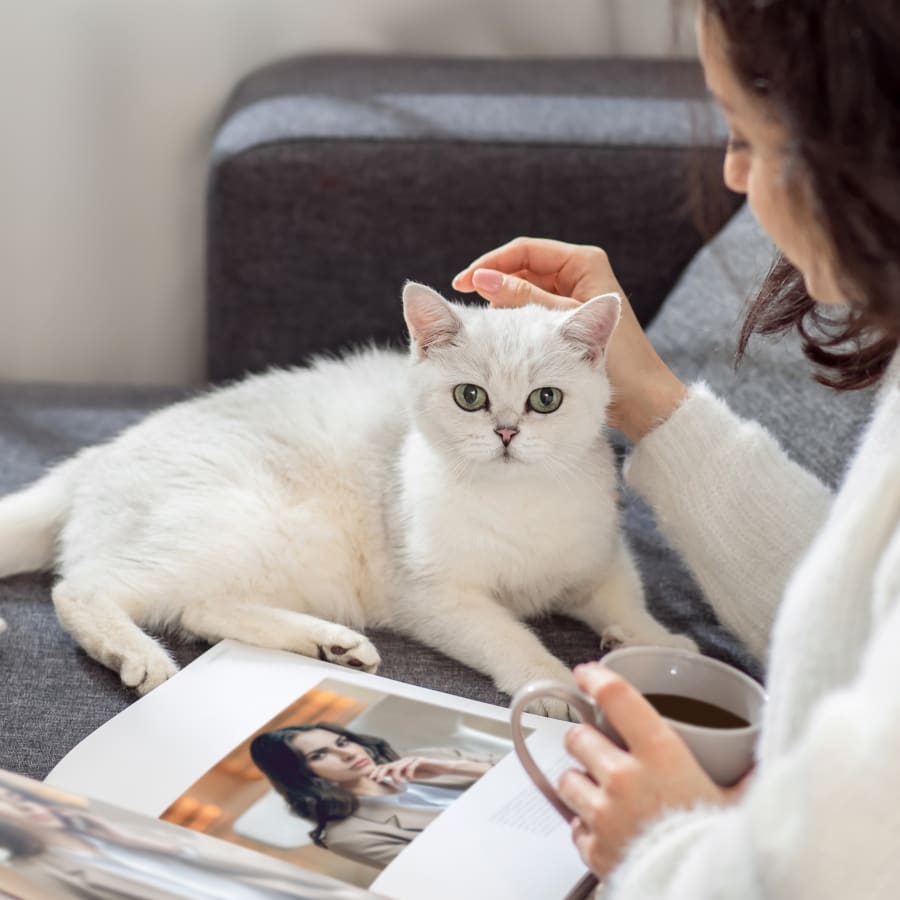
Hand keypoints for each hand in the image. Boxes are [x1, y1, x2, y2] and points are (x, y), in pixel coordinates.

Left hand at [369, 755, 491, 782]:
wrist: (441, 767)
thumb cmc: (426, 771)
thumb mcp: (411, 775)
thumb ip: (401, 776)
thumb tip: (390, 779)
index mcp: (402, 764)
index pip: (387, 766)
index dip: (378, 771)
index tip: (370, 778)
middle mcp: (406, 760)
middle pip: (390, 764)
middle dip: (381, 771)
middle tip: (376, 780)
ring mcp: (413, 759)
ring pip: (400, 764)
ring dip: (397, 774)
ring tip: (397, 782)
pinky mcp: (421, 760)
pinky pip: (413, 765)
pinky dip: (410, 772)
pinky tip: (410, 779)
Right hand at [452, 237, 686, 442]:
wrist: (641, 398)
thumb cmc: (616, 360)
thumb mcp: (561, 324)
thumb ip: (522, 299)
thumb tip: (482, 280)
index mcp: (584, 263)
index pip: (524, 251)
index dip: (490, 264)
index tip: (465, 282)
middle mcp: (579, 273)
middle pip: (521, 268)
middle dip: (492, 284)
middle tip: (466, 303)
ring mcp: (572, 295)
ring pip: (524, 291)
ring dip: (501, 304)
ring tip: (480, 323)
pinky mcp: (568, 318)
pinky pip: (532, 311)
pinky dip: (514, 319)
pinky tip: (498, 334)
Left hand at [556, 663, 747, 878]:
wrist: (706, 895)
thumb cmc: (718, 848)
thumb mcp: (739, 804)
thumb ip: (743, 777)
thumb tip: (761, 763)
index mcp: (660, 754)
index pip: (617, 697)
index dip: (596, 678)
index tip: (587, 673)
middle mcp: (624, 778)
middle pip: (579, 736)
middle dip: (585, 741)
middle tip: (601, 750)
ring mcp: (603, 813)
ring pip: (568, 779)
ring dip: (580, 783)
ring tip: (604, 794)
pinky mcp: (592, 847)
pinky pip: (574, 826)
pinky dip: (585, 827)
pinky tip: (609, 831)